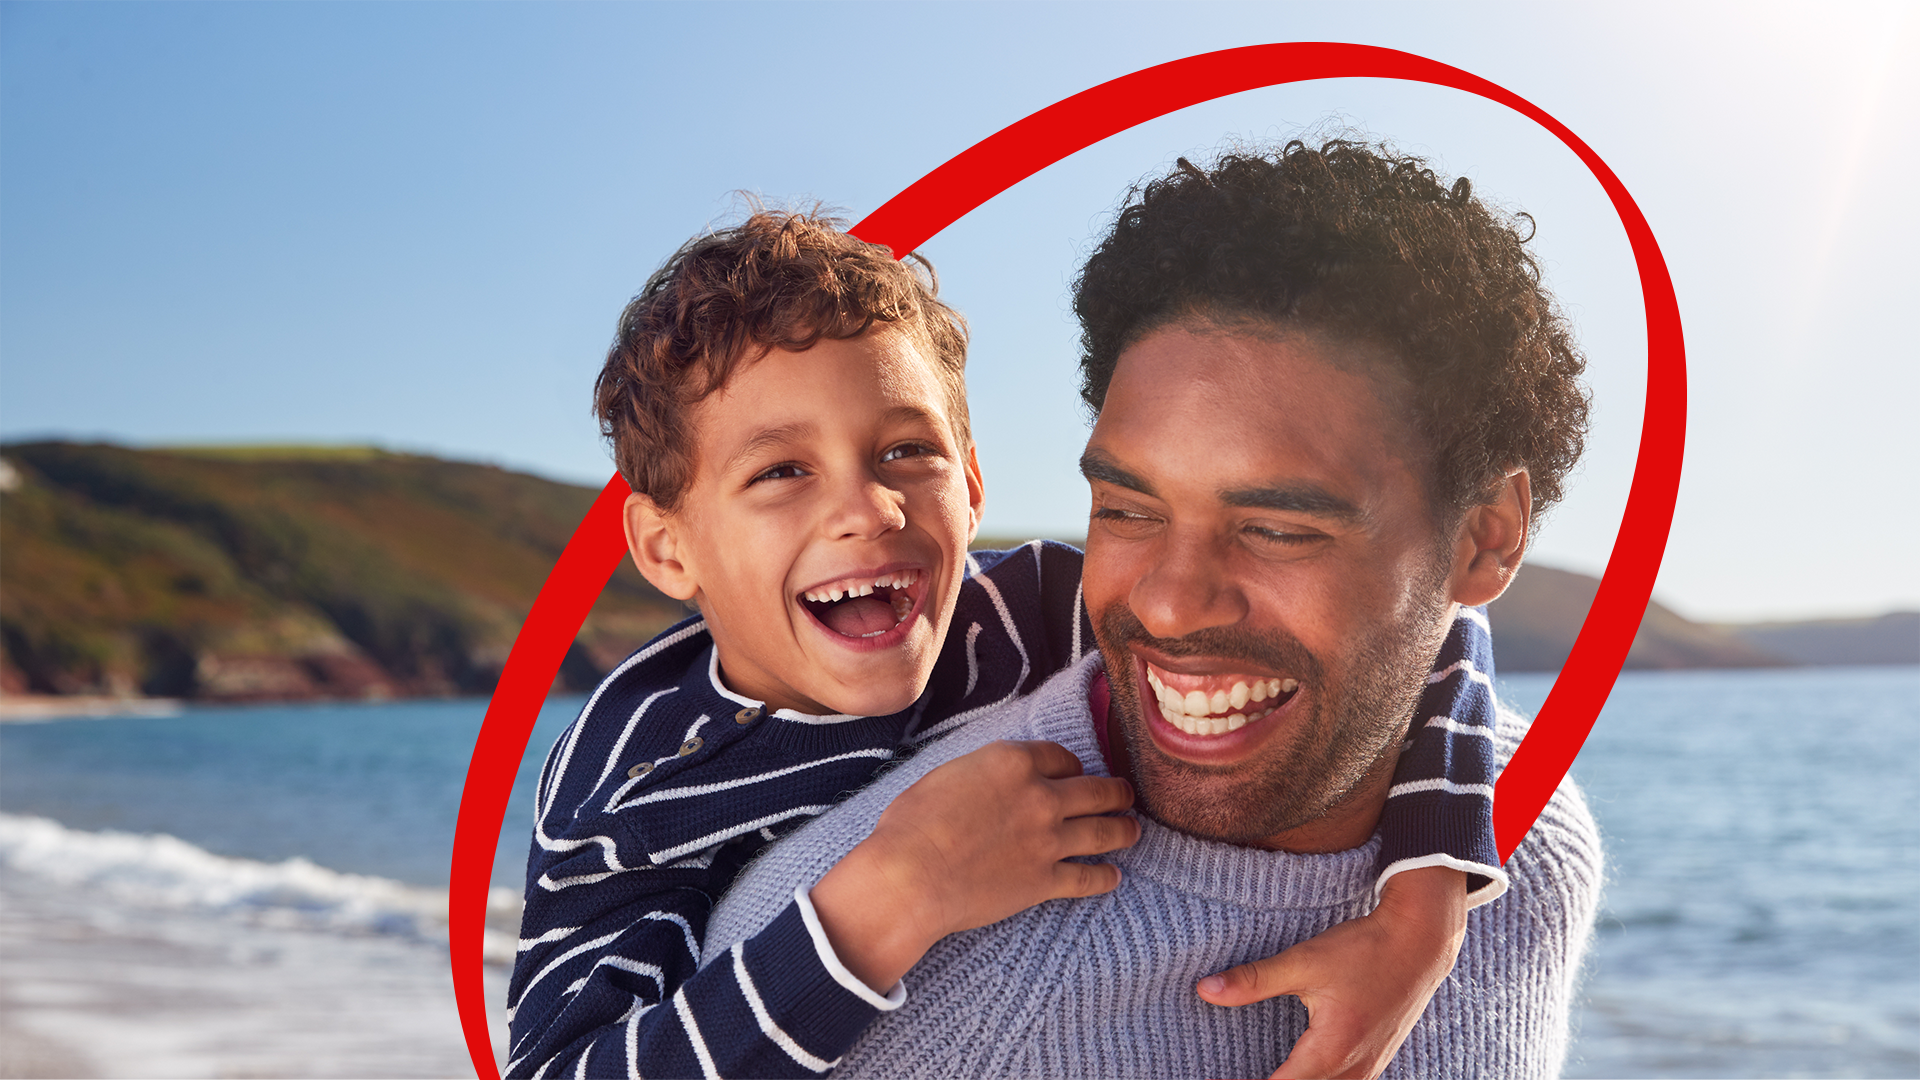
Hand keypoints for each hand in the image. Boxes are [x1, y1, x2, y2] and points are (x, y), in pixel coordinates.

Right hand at [810, 740, 1137, 991]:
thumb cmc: (912, 824)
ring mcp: (1049, 840)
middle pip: (1096, 789)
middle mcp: (1041, 796)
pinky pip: (1087, 878)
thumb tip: (985, 781)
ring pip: (1104, 831)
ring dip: (1123, 830)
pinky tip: (1113, 877)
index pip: (1062, 757)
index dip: (1073, 765)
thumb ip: (979, 773)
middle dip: (1116, 792)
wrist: (912, 876)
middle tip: (1125, 795)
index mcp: (1014, 762)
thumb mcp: (945, 776)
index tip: (1076, 773)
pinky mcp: (1045, 880)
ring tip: (1133, 830)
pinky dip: (1104, 878)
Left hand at [1195, 866, 1467, 1079]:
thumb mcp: (1304, 961)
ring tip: (1255, 1075)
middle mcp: (1352, 1070)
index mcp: (1330, 1052)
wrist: (1421, 943)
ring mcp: (1368, 1069)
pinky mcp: (1375, 1060)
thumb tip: (1205, 990)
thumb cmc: (1364, 950)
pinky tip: (1295, 1072)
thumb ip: (1254, 980)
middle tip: (1226, 1078)